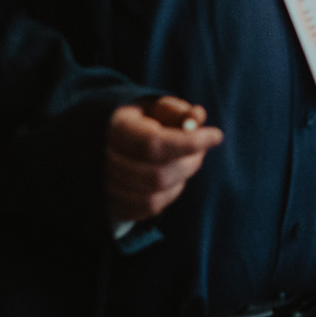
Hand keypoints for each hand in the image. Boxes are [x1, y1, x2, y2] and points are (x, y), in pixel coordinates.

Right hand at [105, 96, 223, 223]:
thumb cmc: (135, 121)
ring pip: (154, 197)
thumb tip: (198, 117)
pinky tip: (174, 178)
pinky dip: (169, 194)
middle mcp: (102, 163)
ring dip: (181, 179)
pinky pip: (147, 210)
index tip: (216, 135)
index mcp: (112, 130)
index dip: (189, 143)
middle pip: (157, 175)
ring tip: (187, 161)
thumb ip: (176, 110)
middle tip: (201, 147)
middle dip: (189, 162)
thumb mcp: (152, 106)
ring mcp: (102, 189)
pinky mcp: (109, 206)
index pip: (153, 145)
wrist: (99, 142)